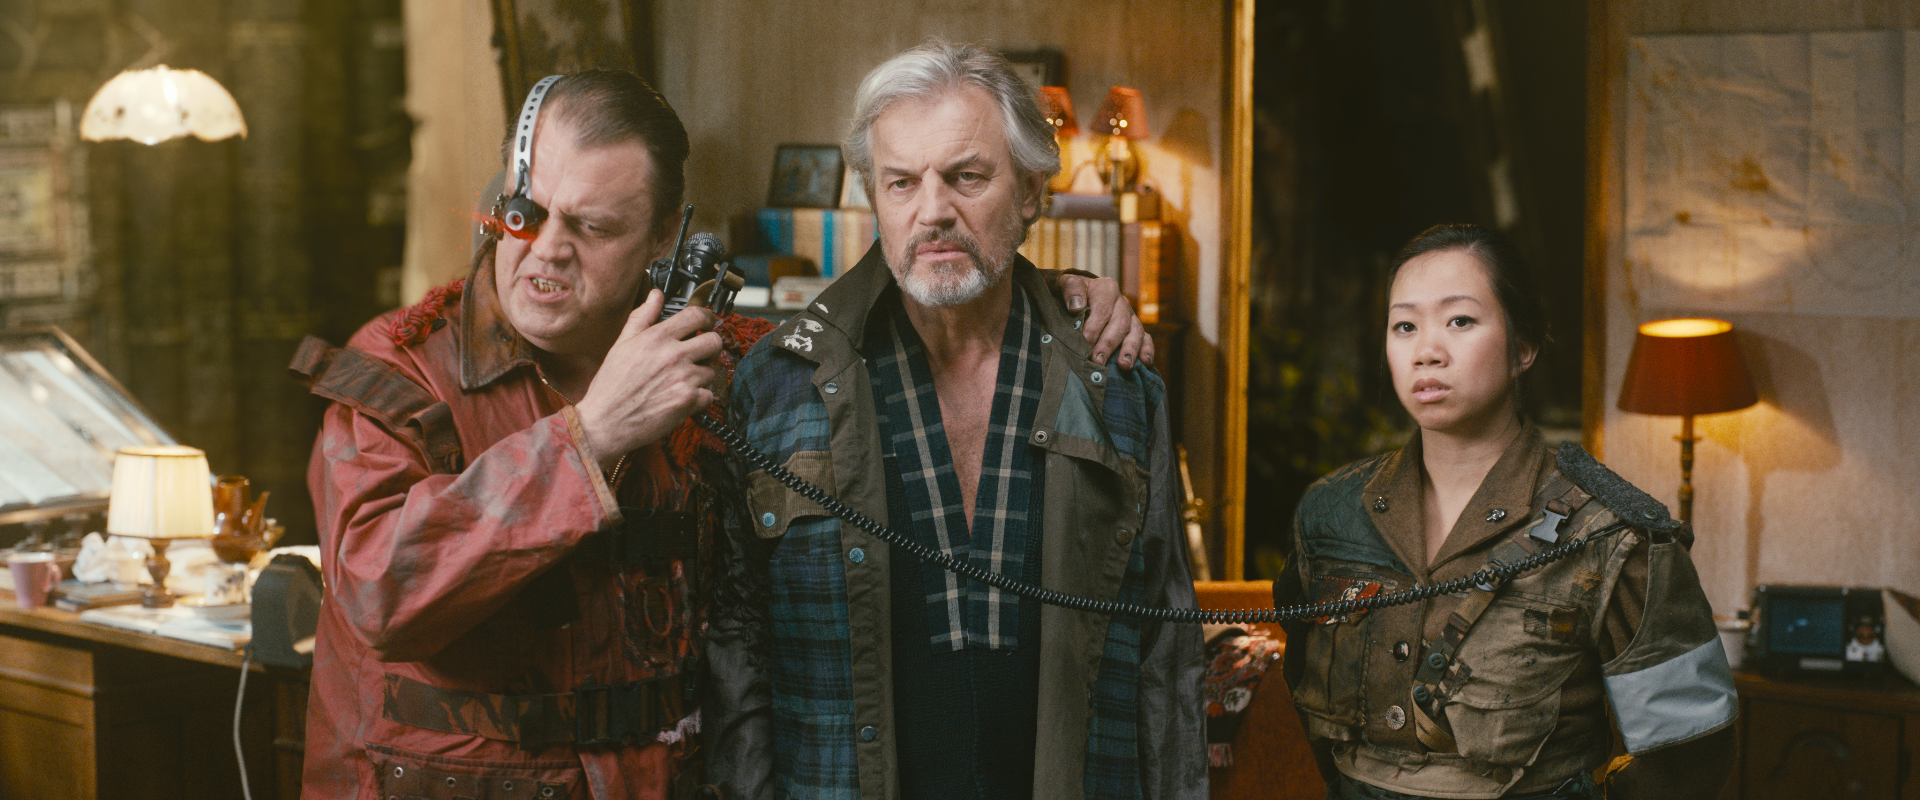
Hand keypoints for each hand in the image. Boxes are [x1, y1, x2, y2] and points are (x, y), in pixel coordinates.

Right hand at [574, 290, 723, 469]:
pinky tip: (680, 398)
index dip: (707, 318)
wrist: (604, 423)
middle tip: (699, 354)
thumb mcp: (622, 344)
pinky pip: (709, 394)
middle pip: (714, 341)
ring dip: (701, 376)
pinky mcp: (688, 401)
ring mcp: (684, 378)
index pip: (698, 315)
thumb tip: (656, 295)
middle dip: (709, 347)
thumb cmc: (611, 385)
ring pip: (712, 370)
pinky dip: (699, 398)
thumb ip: (642, 316)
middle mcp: (674, 355)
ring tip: (681, 382)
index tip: (707, 323)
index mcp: (657, 337)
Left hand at [1057, 273, 1152, 369]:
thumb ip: (1070, 289)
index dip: (1094, 329)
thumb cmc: (1072, 293)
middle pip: (1120, 324)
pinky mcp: (1136, 329)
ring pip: (1136, 332)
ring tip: (1124, 366)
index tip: (1083, 345)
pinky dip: (1147, 350)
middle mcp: (1122, 302)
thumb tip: (1076, 307)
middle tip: (1097, 361)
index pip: (1103, 310)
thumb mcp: (1066, 283)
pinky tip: (1145, 362)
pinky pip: (1146, 338)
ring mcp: (1131, 316)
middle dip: (1108, 344)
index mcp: (1107, 289)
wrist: (1079, 294)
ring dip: (1130, 350)